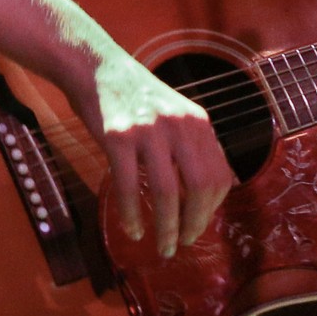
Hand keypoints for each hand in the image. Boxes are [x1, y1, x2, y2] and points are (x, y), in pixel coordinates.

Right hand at [81, 48, 232, 258]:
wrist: (97, 68)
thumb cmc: (136, 97)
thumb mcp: (177, 114)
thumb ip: (194, 145)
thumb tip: (214, 189)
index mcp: (198, 122)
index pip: (219, 176)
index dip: (212, 208)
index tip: (199, 225)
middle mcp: (179, 125)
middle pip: (199, 187)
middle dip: (194, 224)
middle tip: (184, 243)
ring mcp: (148, 131)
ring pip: (166, 192)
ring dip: (166, 228)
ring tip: (162, 247)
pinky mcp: (117, 137)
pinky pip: (128, 186)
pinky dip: (131, 215)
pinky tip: (132, 229)